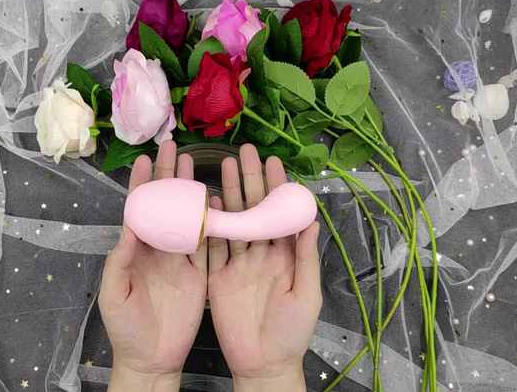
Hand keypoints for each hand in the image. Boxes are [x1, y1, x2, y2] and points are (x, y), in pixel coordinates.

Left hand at [99, 141, 206, 391]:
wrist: (151, 358)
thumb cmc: (125, 328)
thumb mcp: (115, 294)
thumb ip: (120, 261)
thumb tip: (129, 227)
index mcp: (135, 251)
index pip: (139, 210)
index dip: (142, 185)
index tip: (146, 160)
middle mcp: (158, 249)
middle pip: (164, 206)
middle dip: (167, 177)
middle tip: (173, 149)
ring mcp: (179, 260)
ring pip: (186, 218)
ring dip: (188, 192)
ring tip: (193, 164)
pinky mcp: (199, 274)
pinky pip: (206, 244)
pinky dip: (211, 223)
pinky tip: (216, 202)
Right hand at [208, 144, 321, 391]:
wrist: (264, 364)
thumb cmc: (292, 332)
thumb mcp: (306, 295)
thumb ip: (306, 258)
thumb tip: (310, 221)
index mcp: (286, 256)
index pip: (280, 214)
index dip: (277, 189)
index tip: (274, 162)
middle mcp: (262, 253)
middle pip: (255, 210)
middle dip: (252, 181)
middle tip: (247, 152)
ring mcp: (239, 263)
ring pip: (234, 222)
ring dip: (230, 195)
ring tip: (225, 166)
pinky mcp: (219, 276)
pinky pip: (214, 247)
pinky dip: (210, 225)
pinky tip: (206, 203)